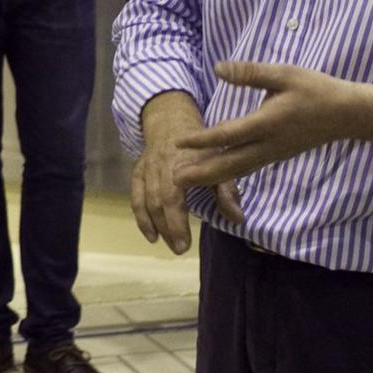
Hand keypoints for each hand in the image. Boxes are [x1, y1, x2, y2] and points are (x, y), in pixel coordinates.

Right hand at [130, 91, 241, 254]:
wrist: (172, 122)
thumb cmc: (202, 146)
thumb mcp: (220, 162)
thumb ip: (226, 191)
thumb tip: (236, 220)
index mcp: (180, 165)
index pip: (173, 199)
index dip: (177, 223)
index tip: (185, 245)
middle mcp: (160, 168)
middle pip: (158, 203)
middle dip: (167, 228)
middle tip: (179, 250)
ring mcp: (146, 170)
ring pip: (146, 201)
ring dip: (155, 226)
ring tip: (166, 244)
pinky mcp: (138, 173)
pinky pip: (136, 197)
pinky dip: (140, 217)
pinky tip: (150, 236)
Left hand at [175, 59, 372, 185]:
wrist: (348, 115)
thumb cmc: (316, 90)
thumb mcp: (284, 74)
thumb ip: (250, 73)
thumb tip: (218, 68)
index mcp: (267, 123)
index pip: (228, 135)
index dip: (201, 140)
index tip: (178, 143)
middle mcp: (268, 144)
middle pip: (228, 164)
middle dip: (200, 173)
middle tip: (173, 180)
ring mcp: (272, 154)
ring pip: (237, 170)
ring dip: (210, 177)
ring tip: (186, 181)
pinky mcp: (276, 156)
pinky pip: (247, 168)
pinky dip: (227, 173)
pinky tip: (214, 174)